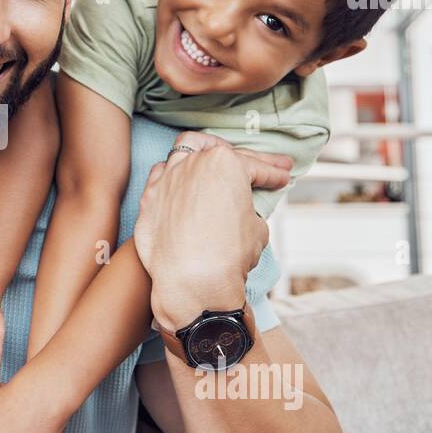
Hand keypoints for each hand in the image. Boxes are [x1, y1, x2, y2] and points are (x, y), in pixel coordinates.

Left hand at [133, 132, 283, 333]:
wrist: (190, 281)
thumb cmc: (228, 254)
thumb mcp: (258, 228)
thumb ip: (248, 209)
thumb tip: (240, 211)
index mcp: (224, 163)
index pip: (256, 167)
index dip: (274, 173)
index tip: (283, 177)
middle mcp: (192, 163)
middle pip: (223, 154)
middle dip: (251, 160)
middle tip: (274, 164)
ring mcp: (166, 178)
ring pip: (185, 152)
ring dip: (205, 154)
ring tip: (219, 155)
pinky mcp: (148, 197)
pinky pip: (162, 174)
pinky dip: (176, 173)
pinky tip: (184, 177)